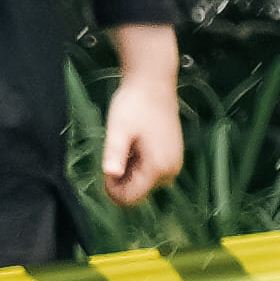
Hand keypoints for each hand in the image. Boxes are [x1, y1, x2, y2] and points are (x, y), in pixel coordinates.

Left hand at [101, 29, 182, 205]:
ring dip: (129, 169)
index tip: (105, 169)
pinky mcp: (173, 157)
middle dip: (121, 178)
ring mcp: (174, 164)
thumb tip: (110, 174)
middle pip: (137, 191)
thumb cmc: (134, 104)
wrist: (154, 82)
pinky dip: (138, 163)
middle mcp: (171, 171)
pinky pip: (151, 172)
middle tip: (117, 150)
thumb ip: (114, 154)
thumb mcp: (118, 129)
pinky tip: (135, 143)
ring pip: (143, 182)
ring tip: (127, 143)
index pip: (131, 198)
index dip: (112, 189)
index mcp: (158, 168)